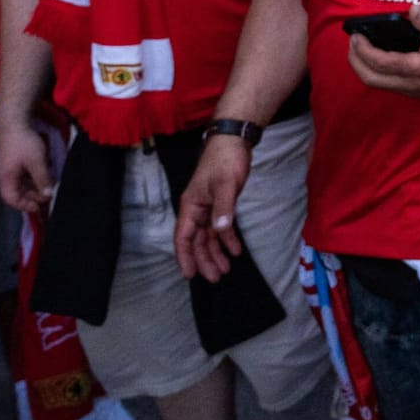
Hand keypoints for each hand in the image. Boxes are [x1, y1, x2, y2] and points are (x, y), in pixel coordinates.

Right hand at [0, 124, 53, 212]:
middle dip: (33, 195)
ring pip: (21, 182)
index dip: (25, 206)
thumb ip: (42, 179)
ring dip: (35, 184)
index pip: (12, 200)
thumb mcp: (36, 162)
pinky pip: (22, 172)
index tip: (40, 206)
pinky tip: (44, 171)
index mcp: (6, 179)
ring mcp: (8, 166)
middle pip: (17, 192)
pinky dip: (33, 175)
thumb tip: (48, 195)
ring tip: (49, 183)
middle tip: (49, 194)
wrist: (13, 119)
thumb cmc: (23, 142)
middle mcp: (4, 175)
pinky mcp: (13, 158)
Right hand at [174, 136, 250, 281]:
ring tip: (225, 269)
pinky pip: (221, 227)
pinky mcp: (221, 204)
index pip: (183, 237)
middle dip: (204, 260)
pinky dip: (228, 239)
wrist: (234, 142)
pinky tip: (236, 250)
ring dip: (216, 252)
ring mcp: (208, 207)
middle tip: (215, 278)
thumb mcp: (225, 184)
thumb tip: (220, 230)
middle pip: (197, 241)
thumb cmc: (225, 161)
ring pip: (209, 236)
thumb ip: (223, 208)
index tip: (189, 275)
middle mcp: (196, 210)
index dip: (185, 256)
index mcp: (191, 206)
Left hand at [347, 4, 419, 96]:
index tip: (356, 36)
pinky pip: (387, 84)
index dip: (363, 50)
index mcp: (417, 69)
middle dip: (355, 61)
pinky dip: (376, 71)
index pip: (380, 62)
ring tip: (361, 48)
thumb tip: (412, 9)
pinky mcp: (414, 91)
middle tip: (353, 42)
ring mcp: (411, 90)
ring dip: (364, 67)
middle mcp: (411, 84)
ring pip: (377, 83)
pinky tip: (379, 57)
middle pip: (370, 79)